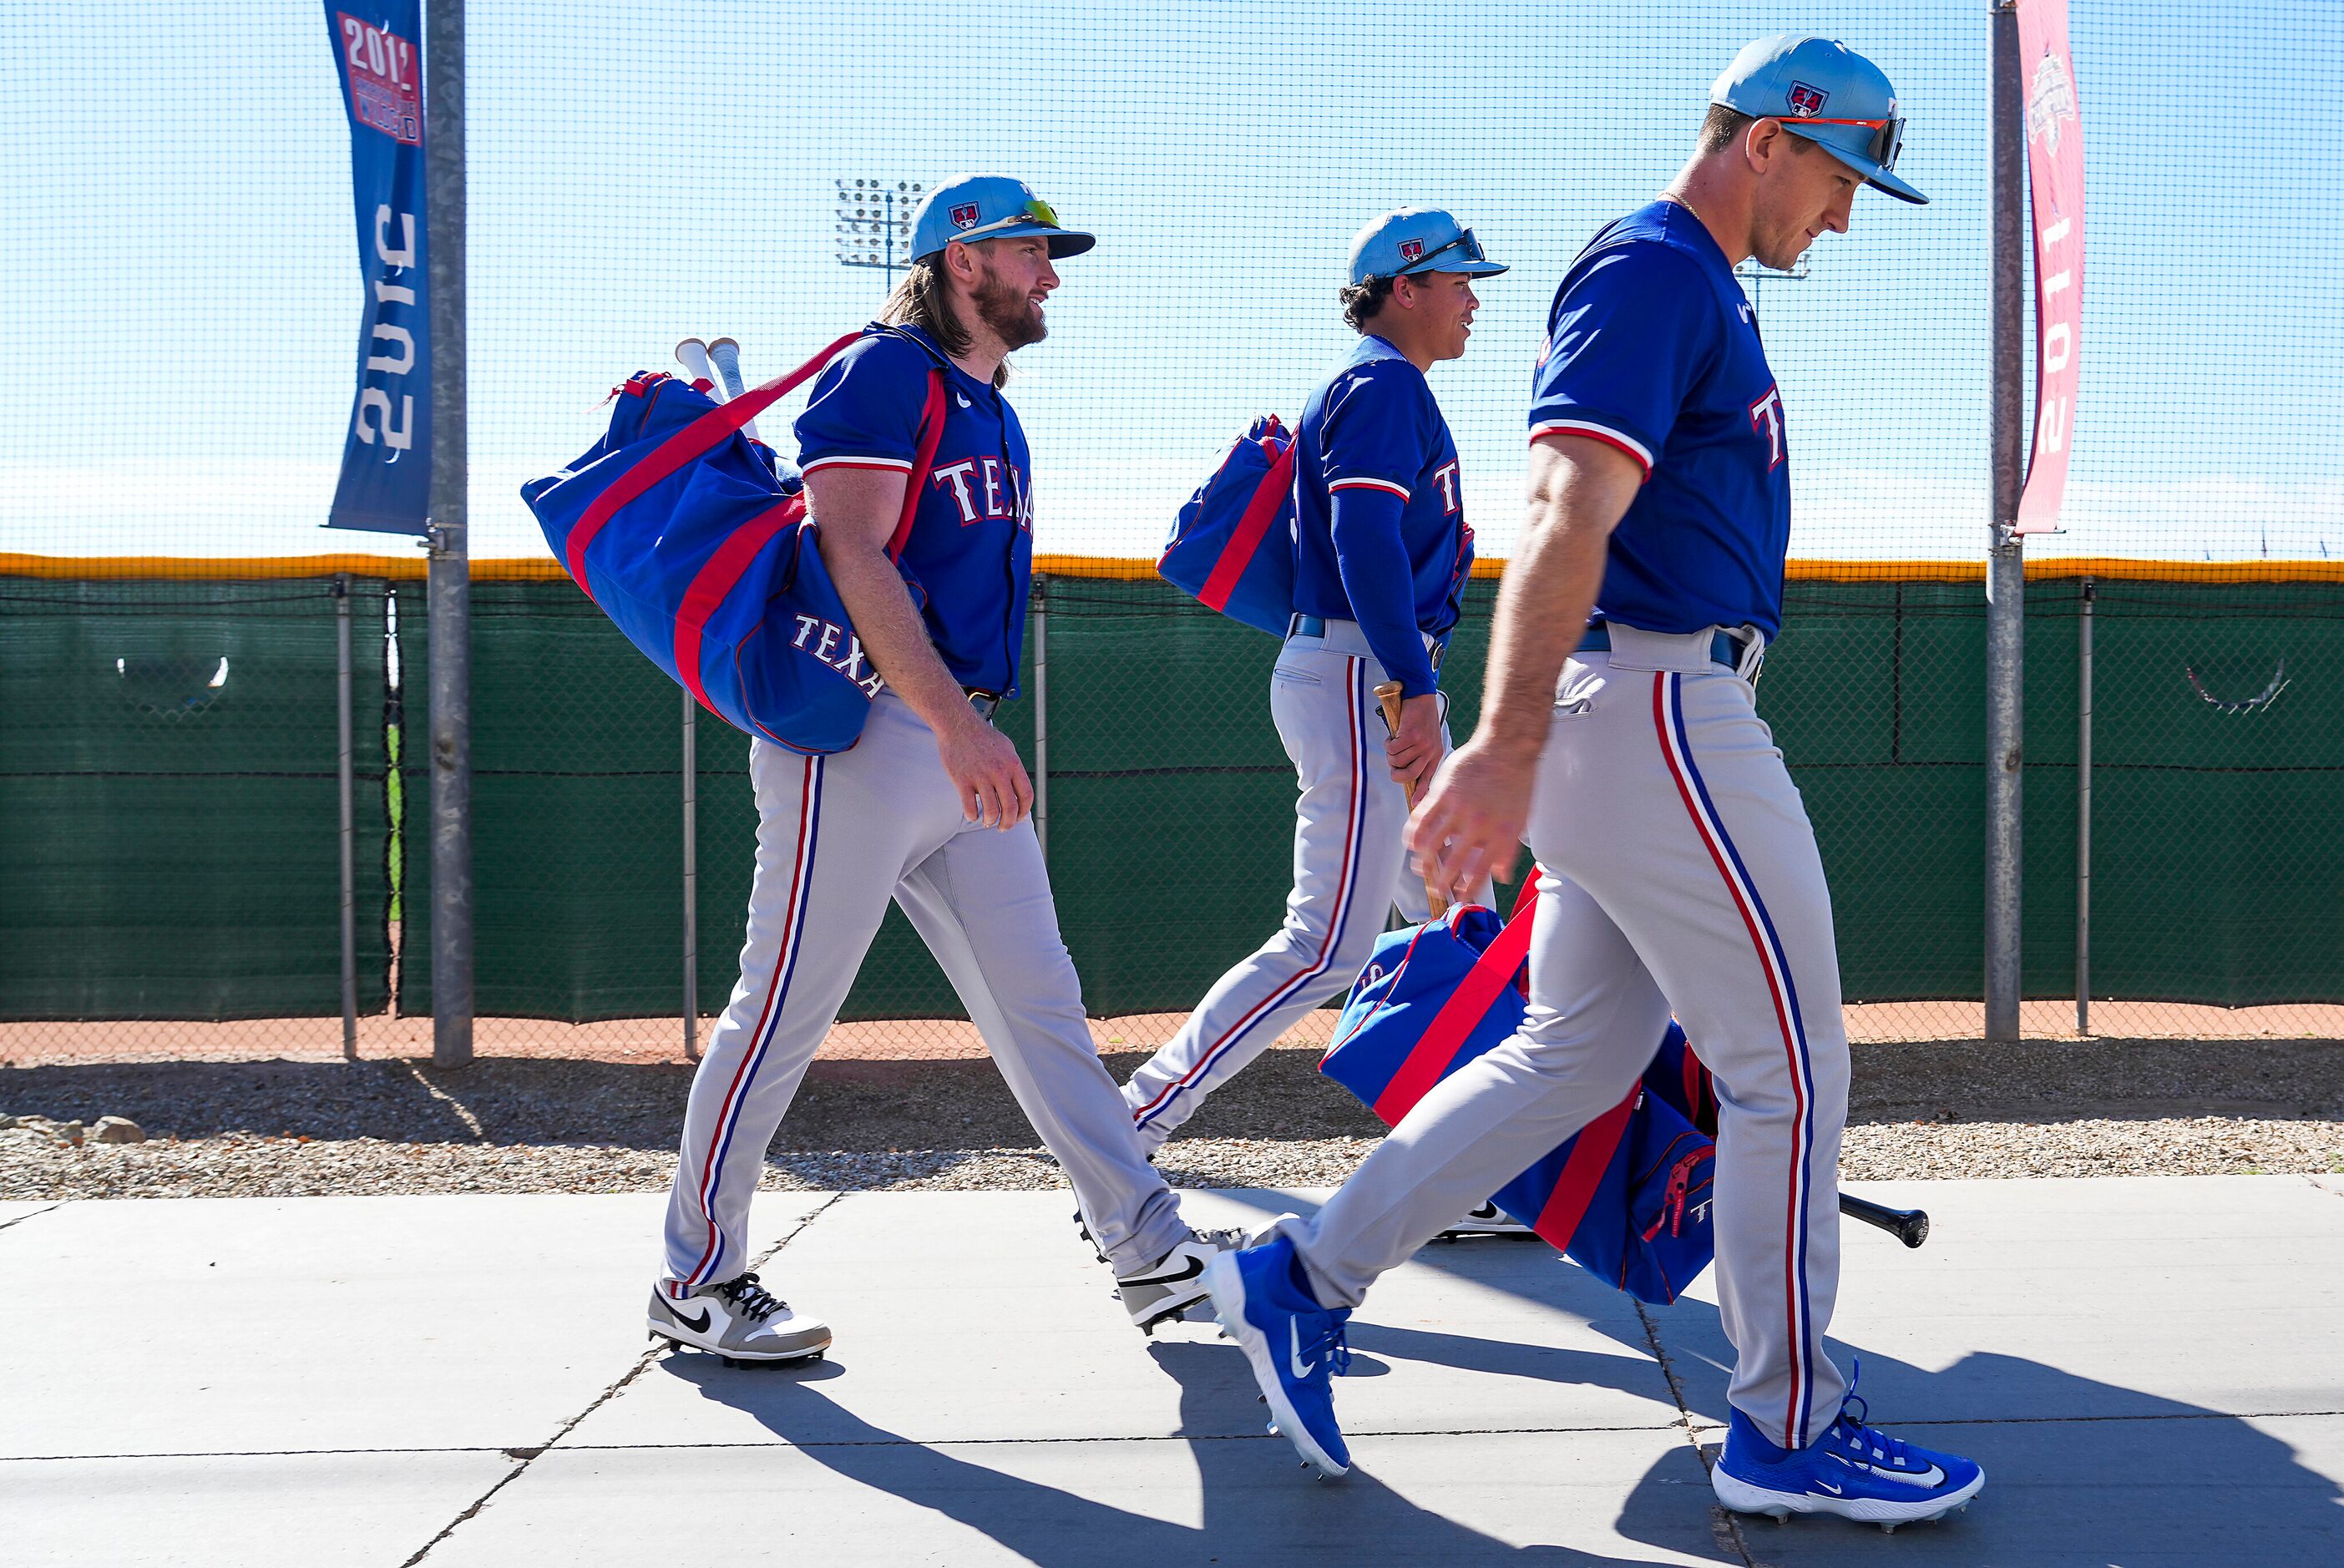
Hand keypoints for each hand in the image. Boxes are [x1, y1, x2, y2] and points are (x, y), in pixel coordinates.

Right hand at [935, 710, 1033, 829]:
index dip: (1024, 811)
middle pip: (1010, 807)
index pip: (1026, 795)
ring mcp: (980, 776)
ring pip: (991, 811)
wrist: (958, 725)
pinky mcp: (962, 779)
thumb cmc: (983, 738)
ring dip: (989, 821)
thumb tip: (1020, 792)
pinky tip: (971, 814)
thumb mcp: (1007, 749)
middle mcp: (999, 772)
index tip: (1018, 818)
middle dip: (1008, 823)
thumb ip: (1014, 770)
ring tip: (986, 822)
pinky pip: (969, 806)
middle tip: (1003, 828)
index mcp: (1013, 764)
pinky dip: (971, 815)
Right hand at [1386, 692, 1445, 796]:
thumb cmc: (1421, 719)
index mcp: (1436, 755)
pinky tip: (1394, 734)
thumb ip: (1419, 756)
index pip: (1428, 779)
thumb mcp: (1427, 740)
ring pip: (1396, 761)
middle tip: (1392, 763)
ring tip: (1395, 741)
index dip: (1419, 793)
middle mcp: (1430, 752)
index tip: (1413, 805)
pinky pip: (1392, 748)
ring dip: (1390, 753)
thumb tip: (1404, 773)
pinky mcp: (1411, 735)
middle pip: (1407, 775)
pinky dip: (1388, 742)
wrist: (1421, 696)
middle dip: (1395, 772)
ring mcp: (1421, 744)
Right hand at [1406, 734, 1536, 899]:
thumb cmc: (1516, 782)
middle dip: (1441, 882)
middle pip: (1453, 864)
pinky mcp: (1443, 793)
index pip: (1480, 873)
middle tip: (1435, 889)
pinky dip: (1413, 834)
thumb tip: (1502, 875)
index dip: (1467, 890)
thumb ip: (1509, 850)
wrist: (1507, 747)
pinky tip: (1411, 843)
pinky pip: (1421, 818)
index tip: (1459, 898)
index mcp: (1499, 835)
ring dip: (1423, 861)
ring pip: (1432, 844)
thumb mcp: (1520, 820)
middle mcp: (1478, 826)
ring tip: (1420, 869)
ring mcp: (1458, 809)